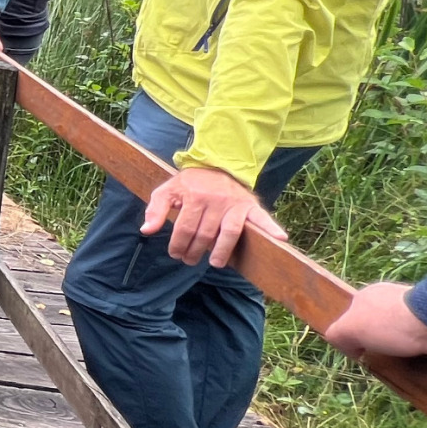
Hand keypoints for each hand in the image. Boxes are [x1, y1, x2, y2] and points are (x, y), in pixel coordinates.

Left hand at [141, 165, 285, 268]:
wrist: (217, 165)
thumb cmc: (190, 183)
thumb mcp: (168, 190)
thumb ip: (155, 209)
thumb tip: (146, 230)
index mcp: (194, 196)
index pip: (185, 228)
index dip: (178, 244)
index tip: (175, 254)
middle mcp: (215, 200)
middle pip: (205, 234)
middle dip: (195, 251)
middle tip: (190, 260)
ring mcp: (234, 203)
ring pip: (228, 233)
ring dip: (221, 251)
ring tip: (215, 262)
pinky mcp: (250, 205)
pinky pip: (261, 218)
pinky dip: (271, 228)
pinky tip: (280, 239)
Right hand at [323, 281, 426, 363]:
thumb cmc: (389, 324)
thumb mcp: (348, 328)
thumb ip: (337, 334)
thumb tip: (343, 344)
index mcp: (369, 294)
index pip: (354, 316)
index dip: (353, 335)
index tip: (359, 353)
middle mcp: (392, 300)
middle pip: (378, 326)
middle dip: (378, 343)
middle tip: (380, 359)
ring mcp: (417, 311)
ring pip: (401, 336)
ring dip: (401, 351)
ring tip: (402, 364)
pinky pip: (422, 343)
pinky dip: (419, 353)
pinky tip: (420, 361)